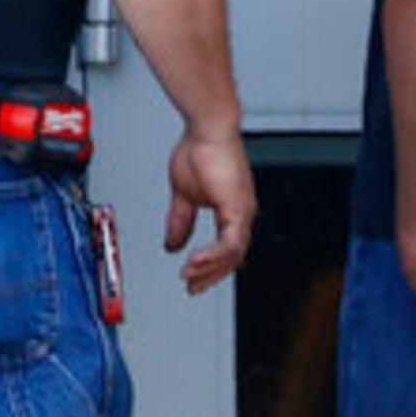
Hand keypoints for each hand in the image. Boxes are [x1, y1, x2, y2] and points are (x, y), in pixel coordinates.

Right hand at [161, 127, 255, 292]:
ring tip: (188, 275)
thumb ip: (180, 221)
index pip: (226, 249)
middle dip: (210, 276)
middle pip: (233, 258)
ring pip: (233, 255)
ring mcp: (243, 212)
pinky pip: (230, 244)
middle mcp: (243, 214)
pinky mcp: (239, 209)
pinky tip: (194, 259)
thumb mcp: (183, 194)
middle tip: (191, 287)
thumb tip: (171, 244)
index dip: (209, 267)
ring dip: (209, 269)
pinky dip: (212, 256)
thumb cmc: (199, 150)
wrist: (207, 129)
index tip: (190, 277)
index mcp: (232, 211)